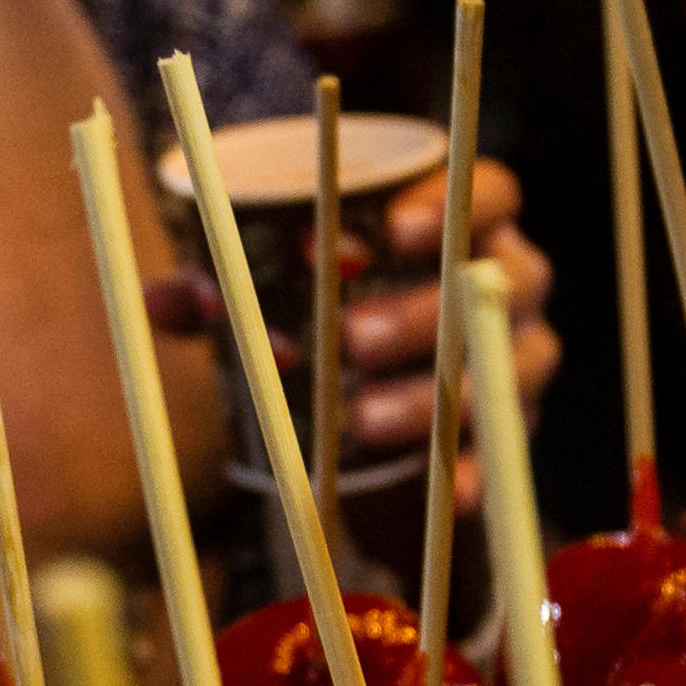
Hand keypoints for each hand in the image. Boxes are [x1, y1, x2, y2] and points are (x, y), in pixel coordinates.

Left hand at [145, 159, 560, 513]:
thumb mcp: (275, 286)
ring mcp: (518, 353)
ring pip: (499, 366)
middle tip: (352, 339)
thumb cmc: (326, 307)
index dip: (448, 204)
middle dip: (419, 311)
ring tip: (364, 420)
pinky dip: (472, 472)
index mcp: (464, 222)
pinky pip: (506, 451)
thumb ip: (226, 284)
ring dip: (431, 394)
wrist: (382, 395)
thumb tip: (167, 298)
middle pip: (492, 281)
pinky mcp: (513, 425)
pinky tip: (442, 493)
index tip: (388, 231)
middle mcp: (509, 280)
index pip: (486, 191)